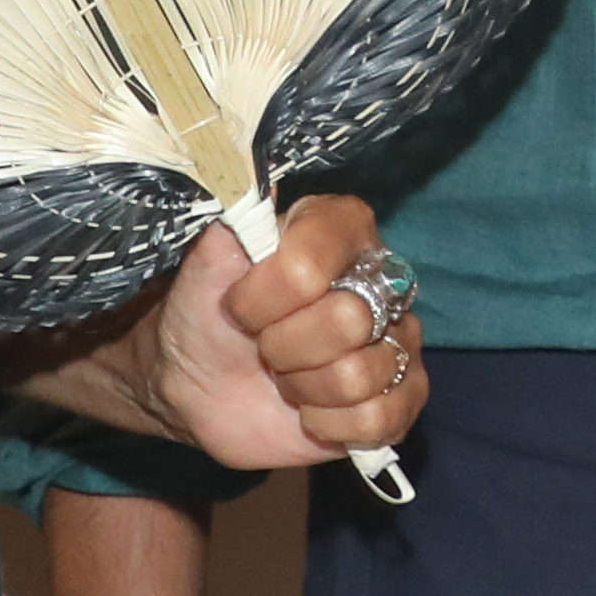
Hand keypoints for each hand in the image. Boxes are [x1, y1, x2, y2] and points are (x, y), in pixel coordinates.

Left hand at [136, 197, 421, 470]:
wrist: (196, 384)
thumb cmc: (205, 314)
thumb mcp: (206, 261)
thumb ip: (236, 219)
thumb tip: (253, 171)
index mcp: (340, 229)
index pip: (312, 266)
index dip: (264, 298)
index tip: (237, 305)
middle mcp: (381, 278)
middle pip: (349, 321)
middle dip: (284, 347)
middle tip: (264, 346)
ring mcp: (397, 341)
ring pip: (361, 375)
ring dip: (303, 387)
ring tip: (286, 376)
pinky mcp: (399, 400)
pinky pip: (381, 419)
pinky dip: (329, 425)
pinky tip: (309, 410)